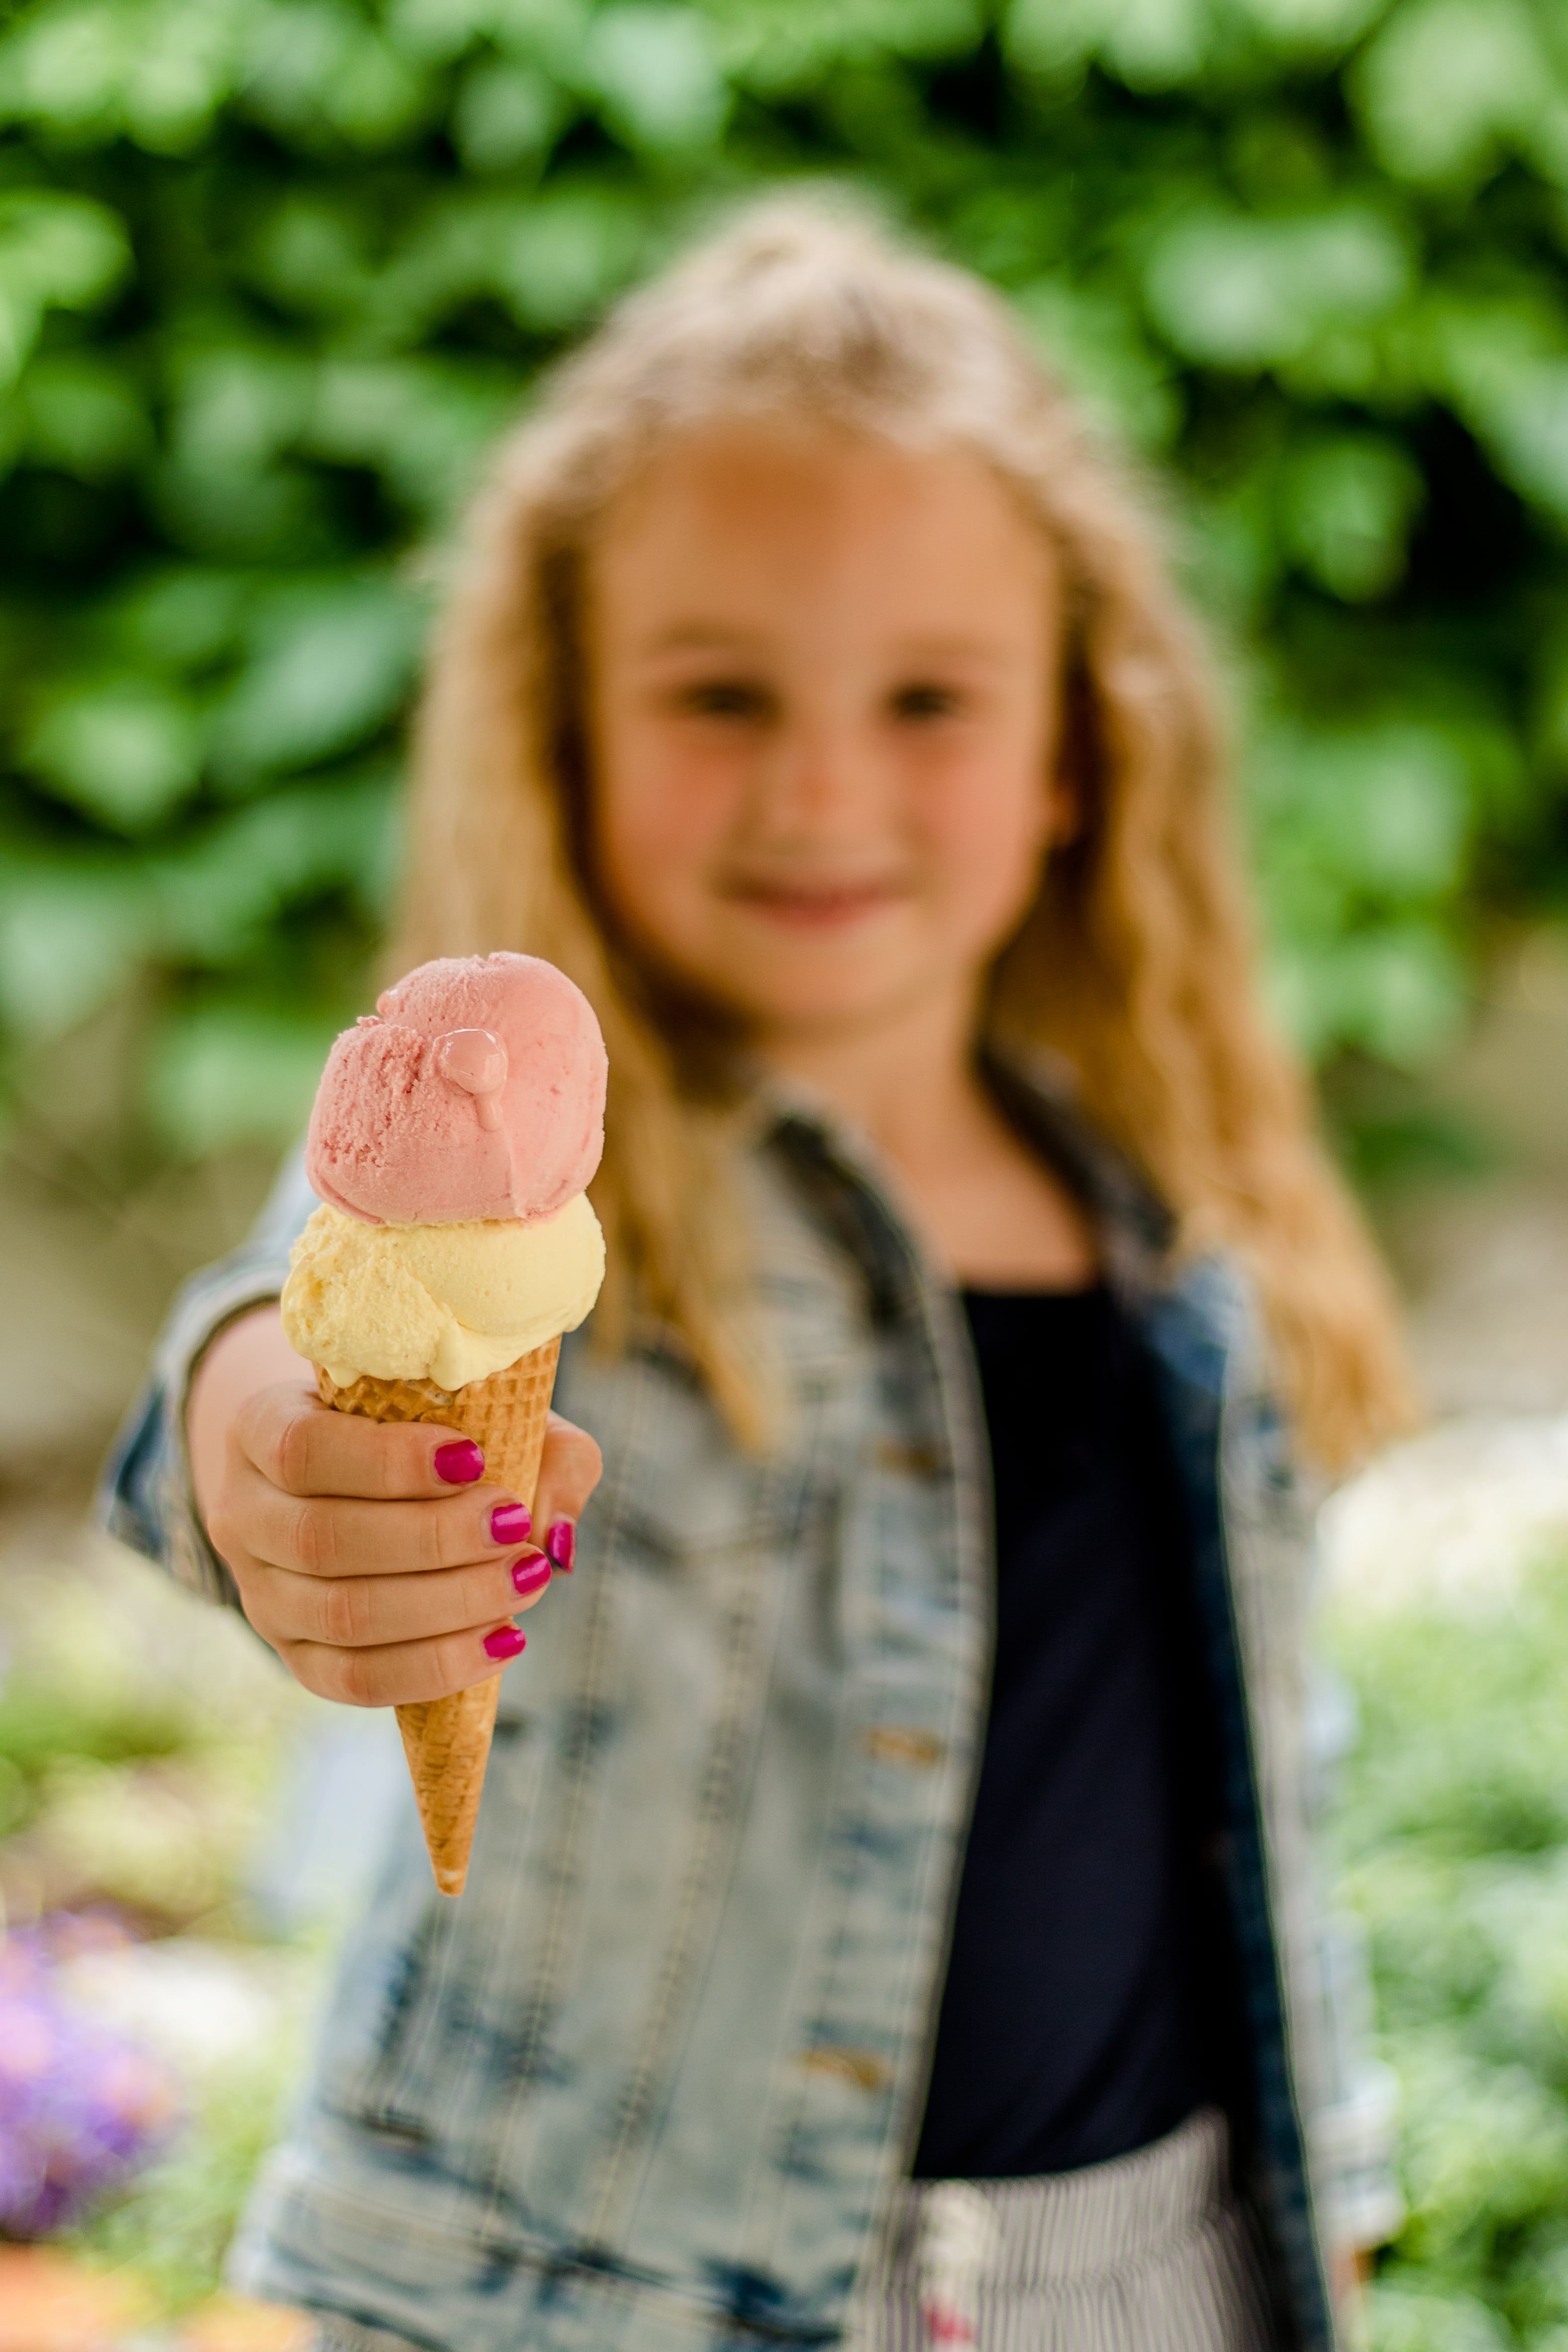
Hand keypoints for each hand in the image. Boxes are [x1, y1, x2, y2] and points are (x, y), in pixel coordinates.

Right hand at [202, 1372, 601, 1706]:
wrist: (356, 1481)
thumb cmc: (428, 1431)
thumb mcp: (477, 1409)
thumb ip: (537, 1447)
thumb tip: (553, 1532)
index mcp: (259, 1430)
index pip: (303, 1450)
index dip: (387, 1462)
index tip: (473, 1458)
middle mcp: (242, 1515)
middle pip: (322, 1540)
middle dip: (433, 1539)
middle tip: (514, 1526)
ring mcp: (260, 1595)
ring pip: (340, 1616)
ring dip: (446, 1604)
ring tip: (525, 1580)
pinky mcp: (295, 1657)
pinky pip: (354, 1680)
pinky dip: (436, 1666)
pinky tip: (503, 1640)